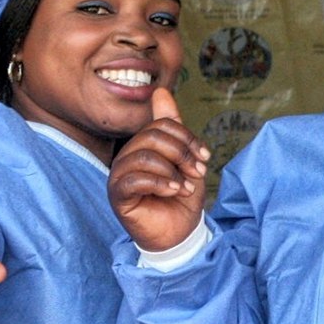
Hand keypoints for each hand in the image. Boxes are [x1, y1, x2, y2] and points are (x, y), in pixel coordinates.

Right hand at [108, 89, 210, 252]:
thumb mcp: (185, 159)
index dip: (187, 138)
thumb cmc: (181, 197)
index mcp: (142, 145)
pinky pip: (134, 179)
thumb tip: (161, 91)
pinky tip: (174, 192)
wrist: (179, 232)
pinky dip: (160, 183)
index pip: (162, 125)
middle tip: (198, 172)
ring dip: (172, 171)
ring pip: (144, 156)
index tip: (205, 158)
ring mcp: (119, 175)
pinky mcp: (117, 195)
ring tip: (185, 187)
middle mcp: (127, 157)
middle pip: (152, 137)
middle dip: (182, 153)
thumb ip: (173, 128)